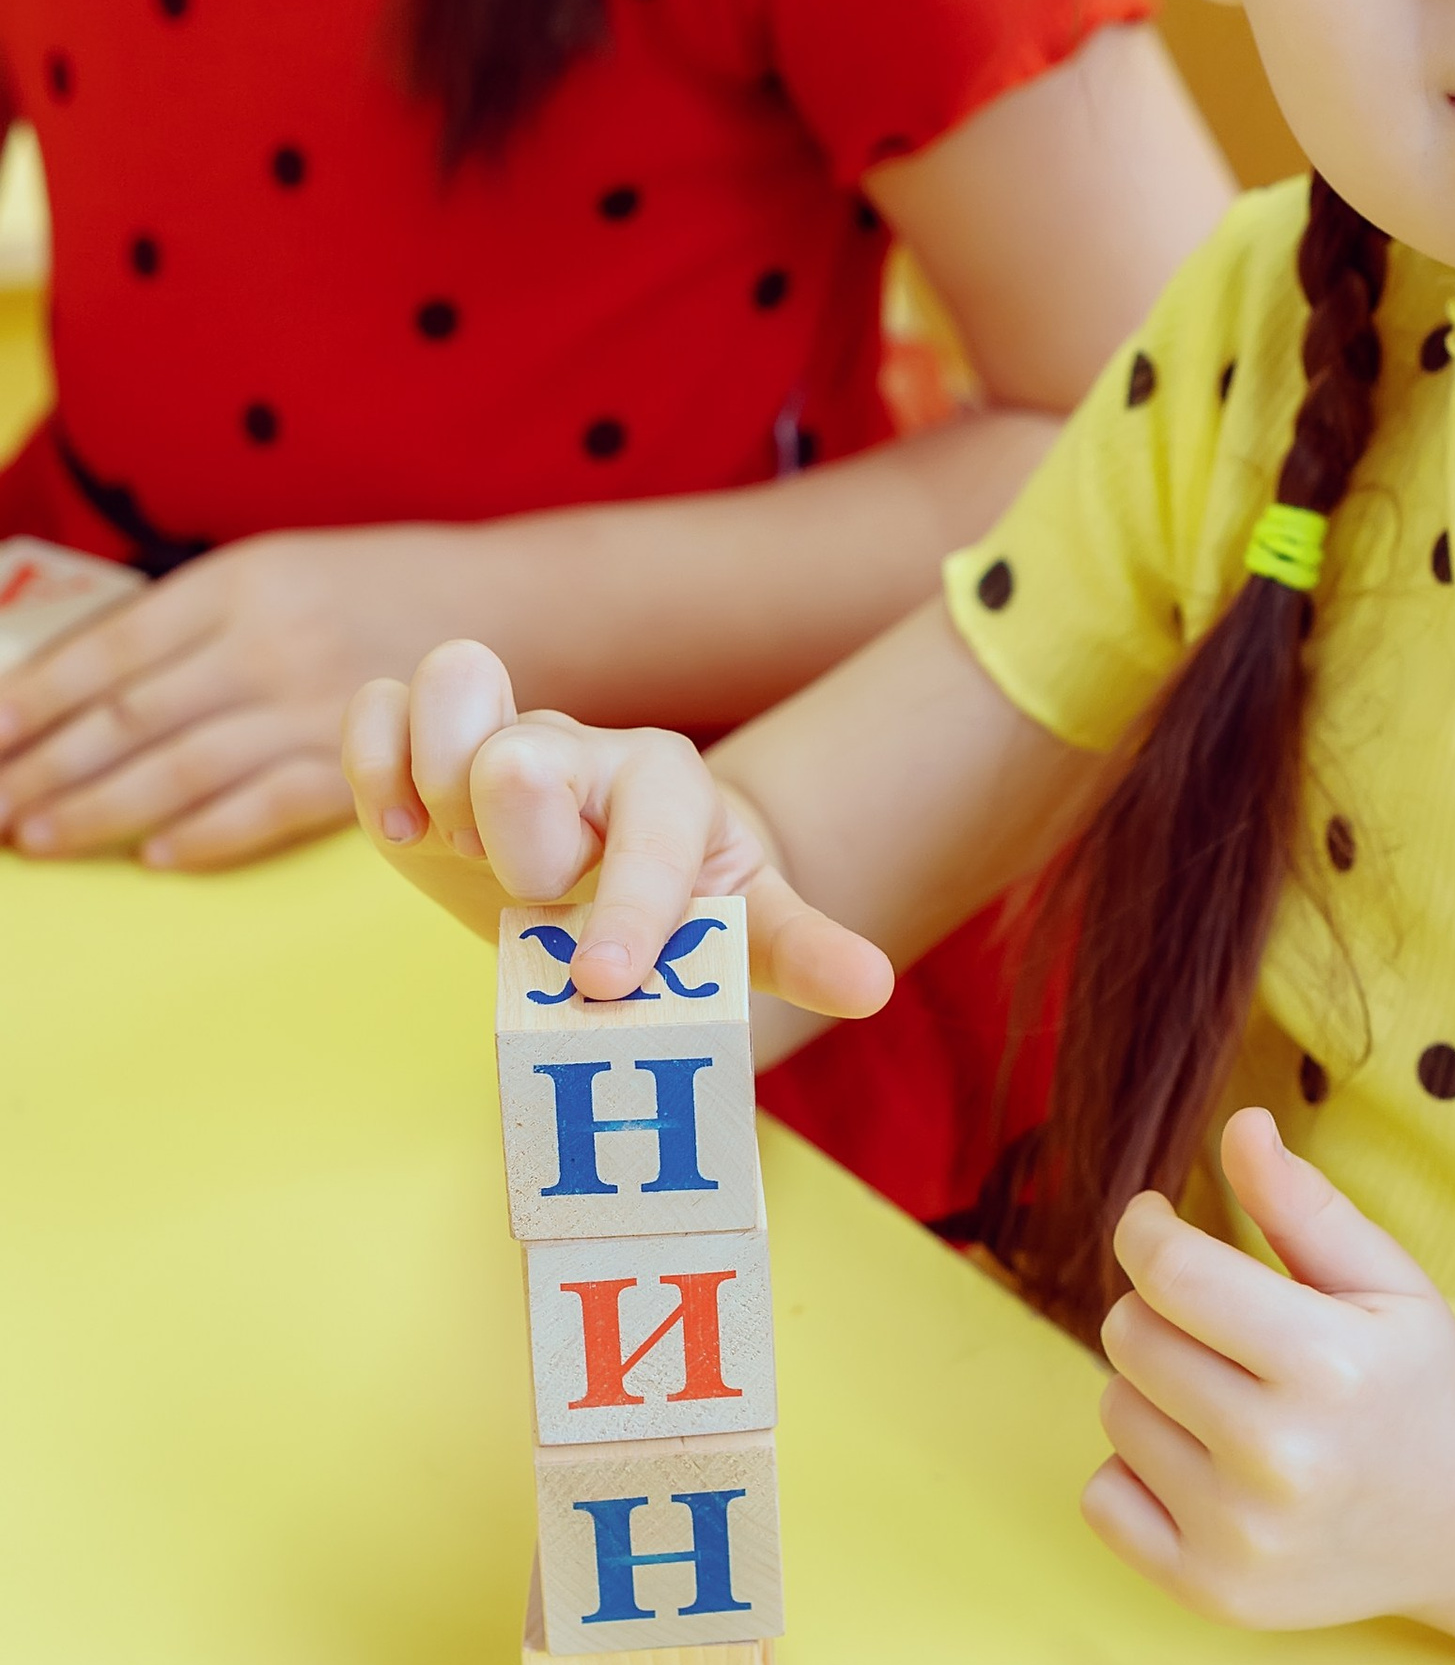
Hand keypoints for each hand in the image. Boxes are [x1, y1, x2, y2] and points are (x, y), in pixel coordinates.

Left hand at [0, 525, 483, 871]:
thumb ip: (191, 622)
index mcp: (237, 584)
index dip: (32, 700)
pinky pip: (265, 809)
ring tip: (37, 836)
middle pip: (128, 717)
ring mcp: (317, 707)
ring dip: (98, 809)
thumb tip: (78, 680)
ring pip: (180, 769)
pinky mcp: (364, 763)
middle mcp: (270, 644)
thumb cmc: (380, 591)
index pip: (108, 651)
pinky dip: (204, 837)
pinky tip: (155, 856)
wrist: (517, 605)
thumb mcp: (276, 571)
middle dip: (42, 766)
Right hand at [343, 637, 892, 1017]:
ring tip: (457, 847)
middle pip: (526, 754)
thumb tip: (871, 983)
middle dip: (519, 846)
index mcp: (670, 789)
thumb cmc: (680, 911)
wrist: (616, 883)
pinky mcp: (424, 747)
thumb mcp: (743, 935)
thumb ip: (799, 951)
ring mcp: (499, 737)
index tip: (603, 982)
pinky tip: (405, 831)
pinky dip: (372, 764)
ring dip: (439, 779)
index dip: (629, 911)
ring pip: (453, 681)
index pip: (651, 837)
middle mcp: (584, 750)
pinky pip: (375, 706)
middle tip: (535, 893)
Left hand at [1086, 1107, 1454, 1657]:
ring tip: (1228, 1404)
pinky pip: (1102, 1499)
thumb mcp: (1388, 1282)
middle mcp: (1280, 1456)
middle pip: (1130, 1337)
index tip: (1151, 1221)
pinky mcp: (1213, 1591)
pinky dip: (1136, 1473)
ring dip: (1153, 1392)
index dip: (1144, 1230)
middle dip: (1161, 1313)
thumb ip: (1304, 1206)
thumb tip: (1238, 1127)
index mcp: (1327, 1363)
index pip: (1171, 1274)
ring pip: (1113, 1411)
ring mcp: (1242, 1535)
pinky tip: (1205, 1468)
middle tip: (1220, 1327)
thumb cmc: (1422, 1384)